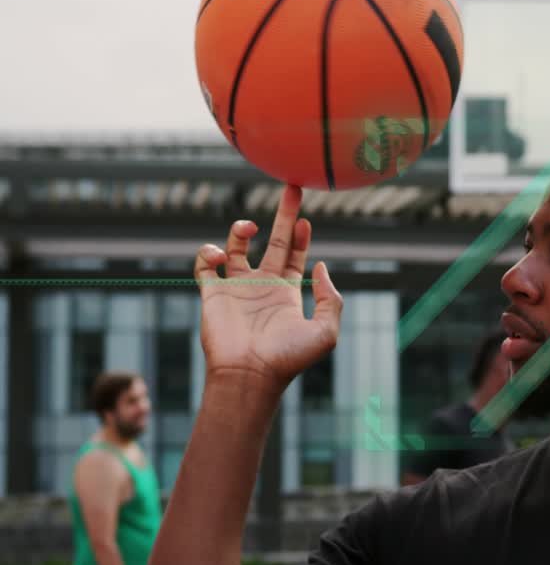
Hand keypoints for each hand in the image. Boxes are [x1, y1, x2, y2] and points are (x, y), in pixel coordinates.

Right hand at [193, 185, 342, 391]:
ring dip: (240, 229)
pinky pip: (204, 264)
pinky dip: (208, 252)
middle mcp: (262, 286)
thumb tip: (321, 267)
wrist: (249, 376)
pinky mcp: (212, 294)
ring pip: (235, 247)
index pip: (295, 255)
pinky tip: (220, 256)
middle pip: (274, 241)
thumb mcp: (325, 331)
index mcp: (287, 293)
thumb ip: (330, 299)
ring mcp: (236, 288)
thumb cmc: (288, 359)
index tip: (305, 219)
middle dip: (283, 216)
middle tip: (292, 189)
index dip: (301, 235)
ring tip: (249, 226)